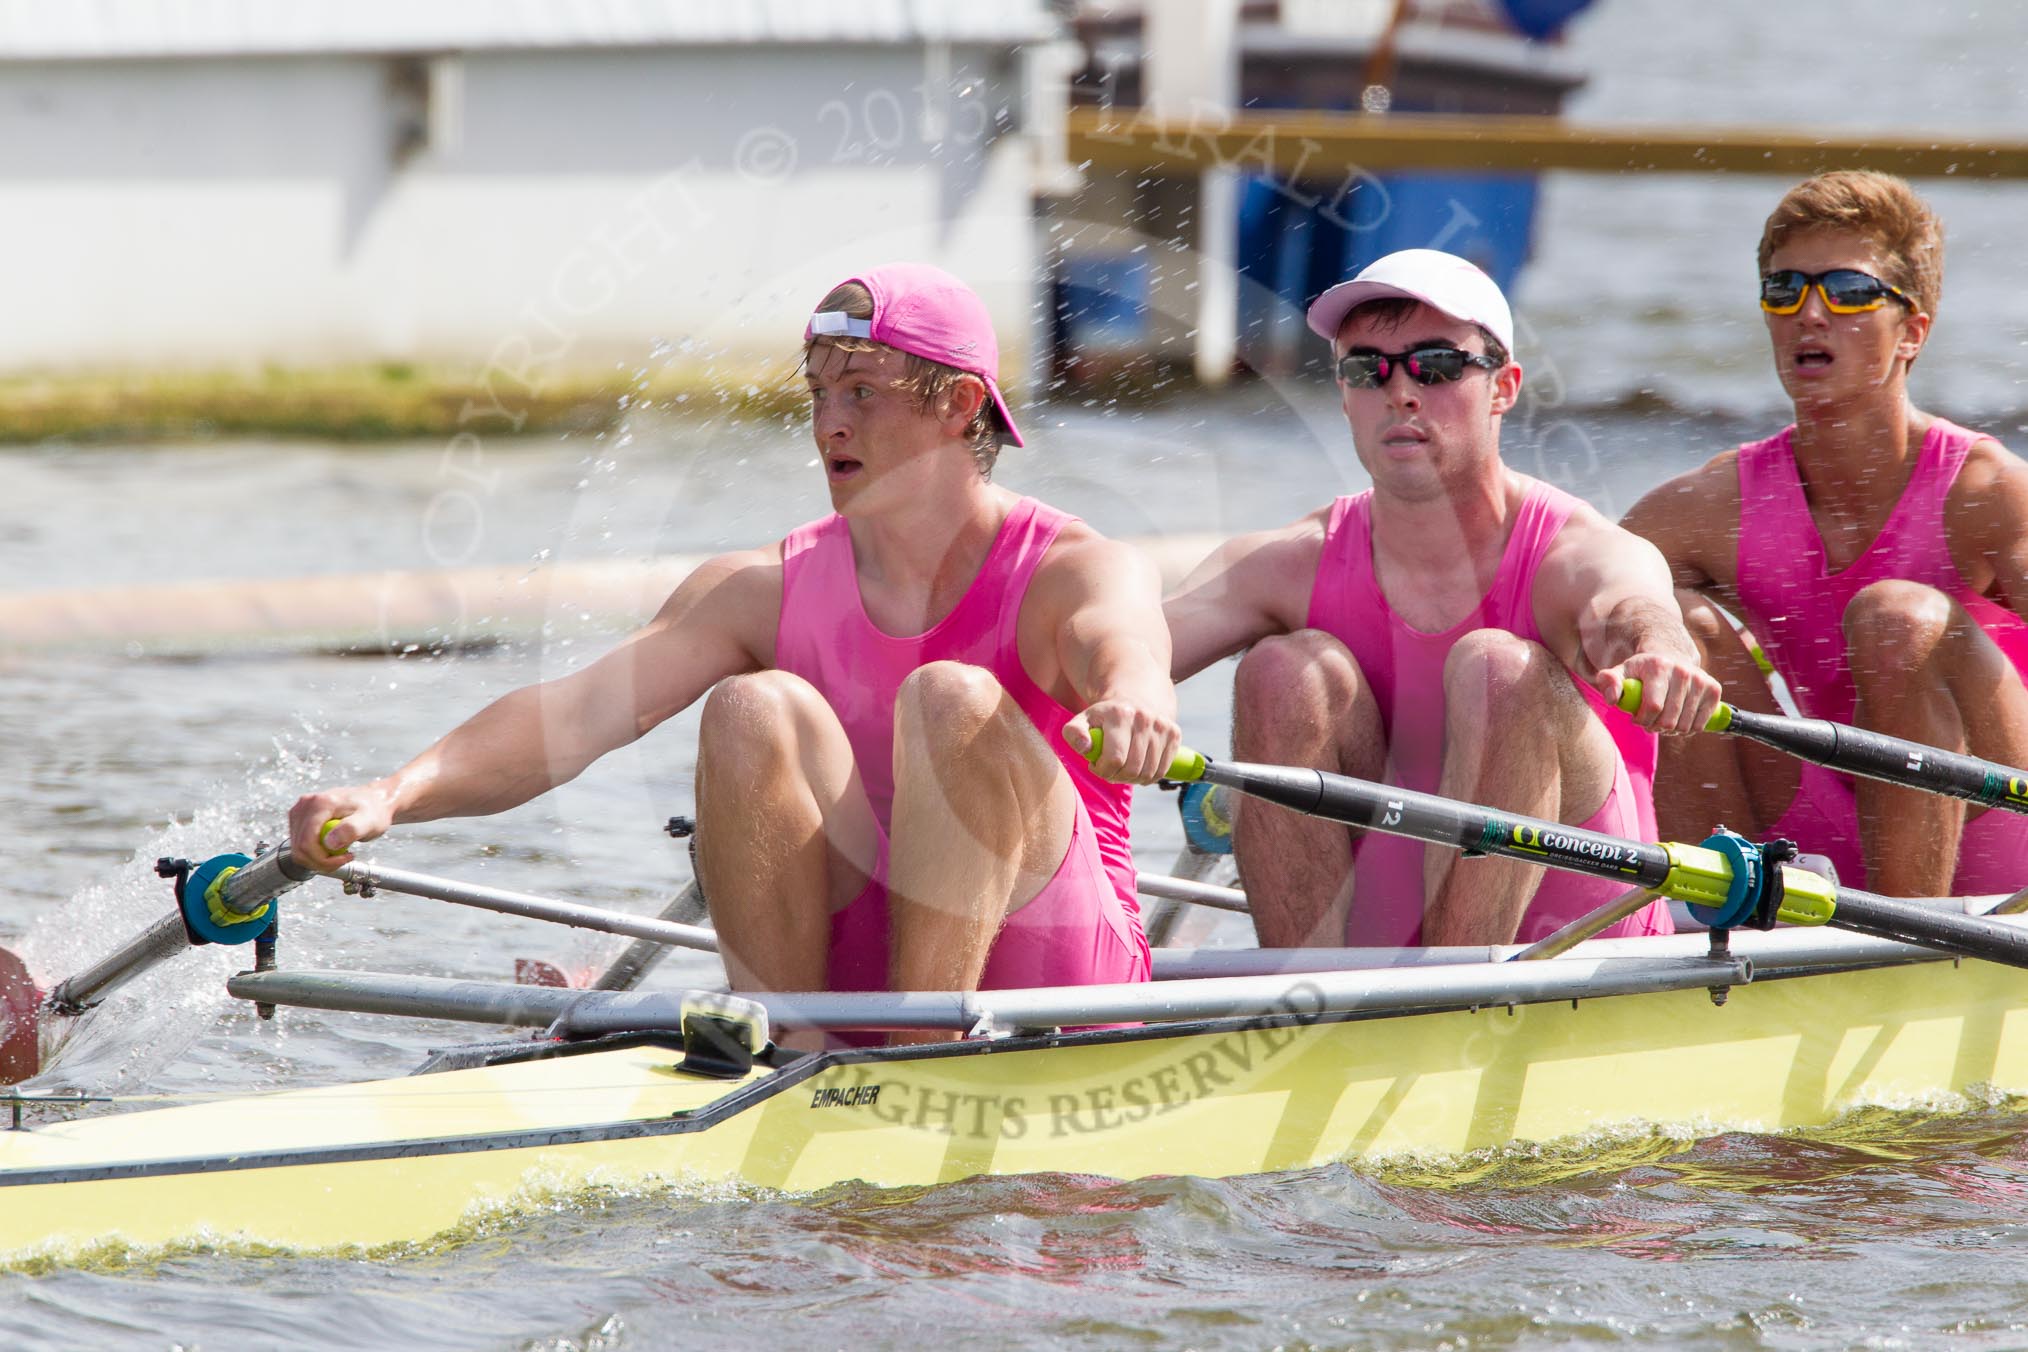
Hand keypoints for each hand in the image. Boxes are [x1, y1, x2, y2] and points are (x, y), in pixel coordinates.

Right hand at [287, 783, 395, 869]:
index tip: (345, 858)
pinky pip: (300, 846)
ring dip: (318, 859)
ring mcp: (299, 812)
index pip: (307, 841)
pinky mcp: (299, 820)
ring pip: (298, 850)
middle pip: (300, 848)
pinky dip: (314, 853)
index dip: (322, 858)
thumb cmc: (373, 810)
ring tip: (341, 851)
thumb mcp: (369, 820)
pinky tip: (332, 846)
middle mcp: (304, 805)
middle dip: (321, 861)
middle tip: (344, 858)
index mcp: (320, 803)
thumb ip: (351, 830)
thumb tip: (329, 843)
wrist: (372, 801)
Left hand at [1061, 700, 1183, 784]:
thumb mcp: (1082, 719)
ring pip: (1149, 773)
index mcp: (1120, 714)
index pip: (1115, 758)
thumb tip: (1085, 747)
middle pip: (1132, 769)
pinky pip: (1163, 770)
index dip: (1103, 770)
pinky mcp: (1175, 733)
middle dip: (1117, 777)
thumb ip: (1074, 733)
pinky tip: (1138, 768)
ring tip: (1122, 770)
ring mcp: (1162, 726)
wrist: (1134, 696)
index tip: (1096, 766)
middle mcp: (1144, 718)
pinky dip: (1149, 777)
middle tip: (1109, 771)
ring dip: (1133, 779)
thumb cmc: (1104, 716)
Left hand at [1597, 652, 1721, 735]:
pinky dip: (1688, 729)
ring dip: (1671, 730)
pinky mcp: (1714, 689)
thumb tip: (1613, 700)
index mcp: (1659, 667)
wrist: (1670, 656)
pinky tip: (1678, 719)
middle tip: (1649, 722)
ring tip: (1662, 720)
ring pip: (1685, 725)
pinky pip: (1700, 724)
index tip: (1636, 719)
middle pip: (1669, 720)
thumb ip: (1608, 682)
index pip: (1653, 707)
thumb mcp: (1621, 672)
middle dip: (1655, 727)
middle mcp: (1683, 672)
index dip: (1643, 720)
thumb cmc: (1642, 670)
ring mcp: (1701, 680)